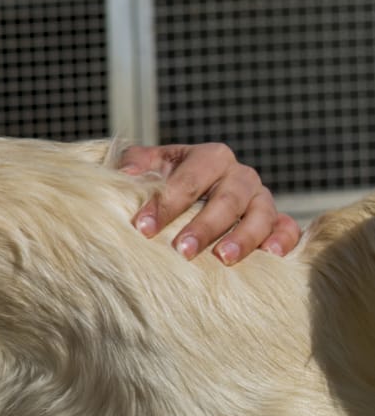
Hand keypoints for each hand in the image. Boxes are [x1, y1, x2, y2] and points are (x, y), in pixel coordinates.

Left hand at [119, 143, 300, 264]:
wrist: (194, 193)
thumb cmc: (169, 180)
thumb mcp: (151, 165)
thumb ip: (136, 163)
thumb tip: (127, 174)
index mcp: (211, 157)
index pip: (190, 178)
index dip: (167, 202)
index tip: (144, 228)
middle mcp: (240, 176)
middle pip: (226, 199)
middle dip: (203, 226)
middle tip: (181, 250)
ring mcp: (262, 198)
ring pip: (260, 214)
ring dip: (242, 237)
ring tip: (222, 258)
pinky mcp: (276, 220)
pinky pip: (288, 227)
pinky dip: (283, 239)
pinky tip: (270, 255)